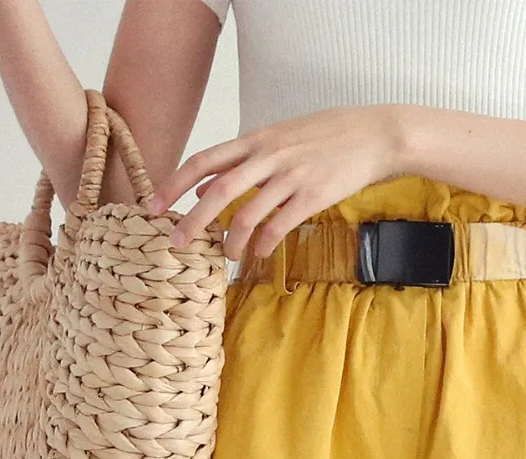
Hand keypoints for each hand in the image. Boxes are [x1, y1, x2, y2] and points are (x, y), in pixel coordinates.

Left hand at [147, 104, 408, 260]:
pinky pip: (279, 224)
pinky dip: (264, 242)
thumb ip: (243, 160)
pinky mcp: (313, 196)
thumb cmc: (325, 137)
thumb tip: (205, 186)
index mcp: (255, 140)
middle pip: (218, 190)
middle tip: (175, 244)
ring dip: (231, 240)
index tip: (153, 207)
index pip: (204, 160)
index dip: (174, 184)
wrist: (372, 135)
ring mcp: (291, 176)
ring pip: (248, 212)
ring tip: (227, 256)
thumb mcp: (279, 138)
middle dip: (192, 220)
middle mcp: (268, 156)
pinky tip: (258, 252)